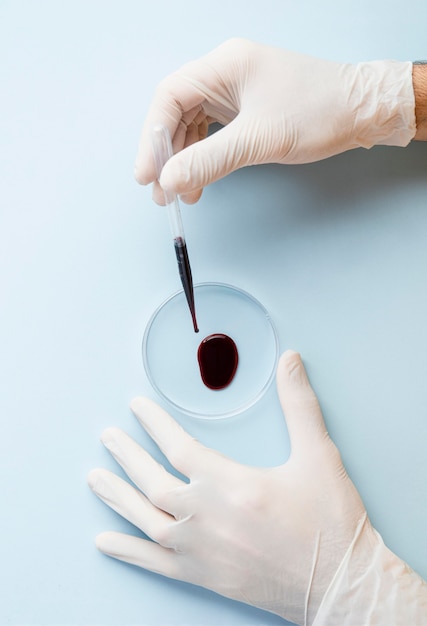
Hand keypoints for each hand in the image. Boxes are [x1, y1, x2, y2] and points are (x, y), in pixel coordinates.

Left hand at [88, 350, 425, 624]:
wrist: (340, 585)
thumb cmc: (330, 522)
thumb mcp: (319, 455)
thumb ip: (299, 404)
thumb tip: (291, 361)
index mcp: (232, 485)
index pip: (178, 447)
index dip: (154, 424)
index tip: (137, 408)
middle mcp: (208, 518)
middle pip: (152, 481)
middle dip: (127, 456)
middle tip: (107, 438)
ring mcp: (202, 551)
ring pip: (146, 520)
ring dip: (118, 497)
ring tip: (96, 478)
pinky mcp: (205, 577)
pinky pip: (155, 564)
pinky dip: (128, 551)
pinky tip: (107, 541)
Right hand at [135, 38, 414, 204]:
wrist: (361, 112)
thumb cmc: (319, 112)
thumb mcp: (258, 139)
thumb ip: (209, 160)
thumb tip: (169, 181)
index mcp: (224, 65)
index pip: (170, 97)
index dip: (152, 137)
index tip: (147, 173)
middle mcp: (225, 73)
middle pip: (177, 113)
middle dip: (167, 154)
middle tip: (160, 191)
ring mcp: (236, 91)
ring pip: (193, 125)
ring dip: (184, 160)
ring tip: (179, 194)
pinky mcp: (246, 108)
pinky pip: (212, 132)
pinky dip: (204, 157)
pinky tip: (200, 181)